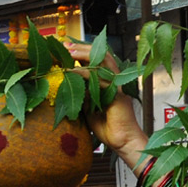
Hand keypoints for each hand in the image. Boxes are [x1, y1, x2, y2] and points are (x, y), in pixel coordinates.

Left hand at [65, 42, 146, 164]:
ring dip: (84, 54)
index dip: (82, 52)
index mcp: (109, 82)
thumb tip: (70, 85)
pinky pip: (100, 79)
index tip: (65, 48)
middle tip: (64, 44)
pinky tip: (73, 71)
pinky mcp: (117, 94)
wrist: (122, 142)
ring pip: (102, 61)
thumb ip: (84, 95)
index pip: (96, 60)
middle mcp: (114, 80)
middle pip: (100, 55)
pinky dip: (85, 73)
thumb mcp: (89, 108)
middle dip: (81, 48)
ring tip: (68, 51)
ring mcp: (117, 86)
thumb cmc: (109, 128)